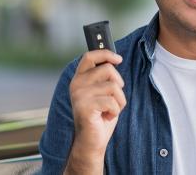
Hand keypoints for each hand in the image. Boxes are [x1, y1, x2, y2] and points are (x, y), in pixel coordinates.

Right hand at [65, 50, 124, 173]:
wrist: (92, 142)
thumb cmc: (100, 117)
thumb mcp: (102, 93)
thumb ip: (104, 78)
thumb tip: (114, 60)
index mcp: (79, 79)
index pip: (89, 57)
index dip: (105, 53)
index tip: (118, 59)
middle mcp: (76, 84)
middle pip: (108, 69)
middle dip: (119, 85)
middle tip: (115, 99)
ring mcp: (79, 95)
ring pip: (113, 86)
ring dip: (119, 101)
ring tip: (110, 110)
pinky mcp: (84, 106)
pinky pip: (112, 101)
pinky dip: (116, 111)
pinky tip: (106, 117)